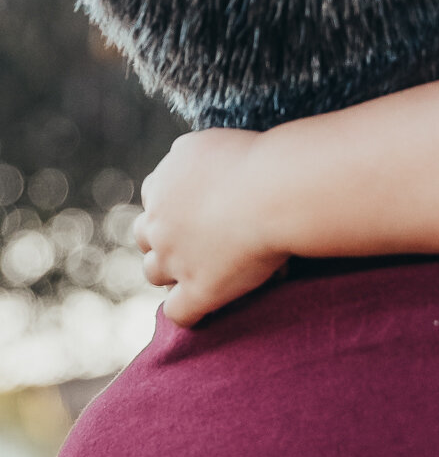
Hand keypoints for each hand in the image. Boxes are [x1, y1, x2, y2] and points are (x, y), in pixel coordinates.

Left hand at [136, 131, 286, 326]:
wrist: (275, 193)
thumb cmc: (261, 161)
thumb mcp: (214, 142)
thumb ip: (199, 158)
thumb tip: (207, 173)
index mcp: (166, 180)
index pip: (154, 195)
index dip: (174, 205)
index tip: (198, 210)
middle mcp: (161, 219)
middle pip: (145, 235)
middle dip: (165, 239)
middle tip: (195, 243)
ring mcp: (175, 258)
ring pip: (154, 273)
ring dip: (171, 274)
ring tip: (199, 275)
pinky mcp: (199, 289)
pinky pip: (179, 313)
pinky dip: (189, 313)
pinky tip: (208, 311)